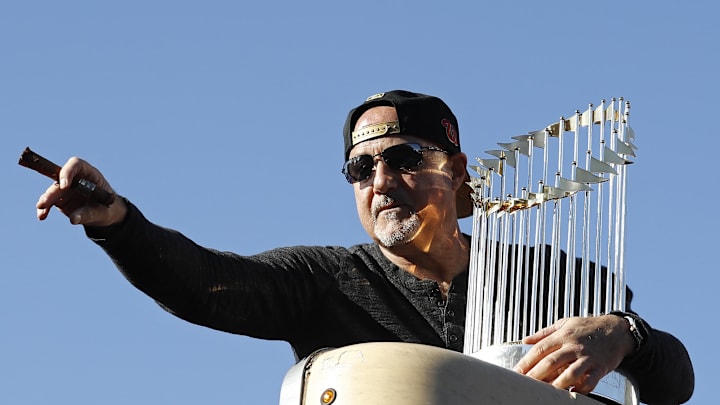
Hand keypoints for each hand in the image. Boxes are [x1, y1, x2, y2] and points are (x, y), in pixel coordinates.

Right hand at [36, 157, 126, 226]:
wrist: (104, 213)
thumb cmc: (107, 208)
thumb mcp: (102, 212)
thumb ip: (88, 214)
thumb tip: (73, 219)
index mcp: (89, 173)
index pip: (76, 165)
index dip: (68, 172)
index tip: (64, 186)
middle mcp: (75, 178)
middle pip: (60, 180)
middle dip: (52, 192)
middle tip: (45, 203)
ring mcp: (65, 188)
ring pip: (52, 191)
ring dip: (45, 201)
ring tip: (42, 212)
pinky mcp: (59, 199)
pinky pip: (49, 202)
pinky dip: (45, 209)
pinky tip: (42, 216)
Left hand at [513, 315, 634, 393]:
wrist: (616, 330)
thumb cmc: (588, 327)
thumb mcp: (564, 324)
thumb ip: (544, 333)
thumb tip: (525, 340)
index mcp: (563, 335)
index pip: (540, 349)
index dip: (527, 361)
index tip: (517, 371)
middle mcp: (574, 346)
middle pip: (551, 362)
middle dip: (536, 375)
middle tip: (525, 384)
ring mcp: (587, 357)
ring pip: (570, 373)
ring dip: (556, 384)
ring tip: (546, 392)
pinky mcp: (600, 368)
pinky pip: (589, 381)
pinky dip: (579, 389)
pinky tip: (570, 393)